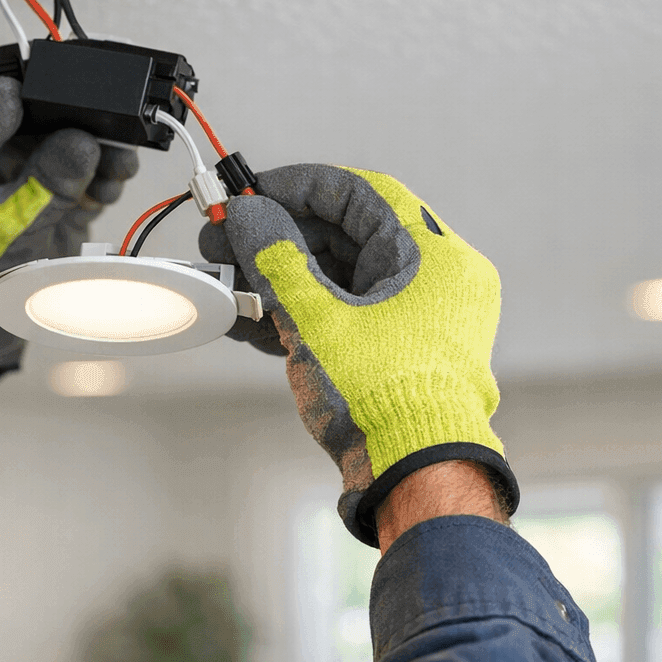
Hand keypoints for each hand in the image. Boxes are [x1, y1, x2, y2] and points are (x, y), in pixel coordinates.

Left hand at [0, 67, 137, 368]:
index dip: (27, 92)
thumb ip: (41, 185)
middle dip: (75, 115)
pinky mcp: (54, 185)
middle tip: (104, 127)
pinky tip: (109, 186)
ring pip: (69, 132)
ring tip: (115, 166)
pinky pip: (87, 165)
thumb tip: (82, 142)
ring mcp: (23, 163)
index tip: (61, 107)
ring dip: (99, 146)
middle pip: (38, 104)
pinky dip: (105, 174)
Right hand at [199, 163, 516, 545]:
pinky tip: (249, 319)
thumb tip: (243, 214)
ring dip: (281, 278)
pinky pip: (346, 314)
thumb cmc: (382, 398)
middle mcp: (436, 281)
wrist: (412, 476)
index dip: (297, 186)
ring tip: (226, 282)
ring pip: (341, 278)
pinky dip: (301, 312)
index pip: (360, 192)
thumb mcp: (314, 317)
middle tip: (225, 240)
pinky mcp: (400, 354)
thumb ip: (274, 257)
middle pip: (346, 234)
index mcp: (435, 255)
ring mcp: (420, 320)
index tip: (248, 192)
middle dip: (279, 237)